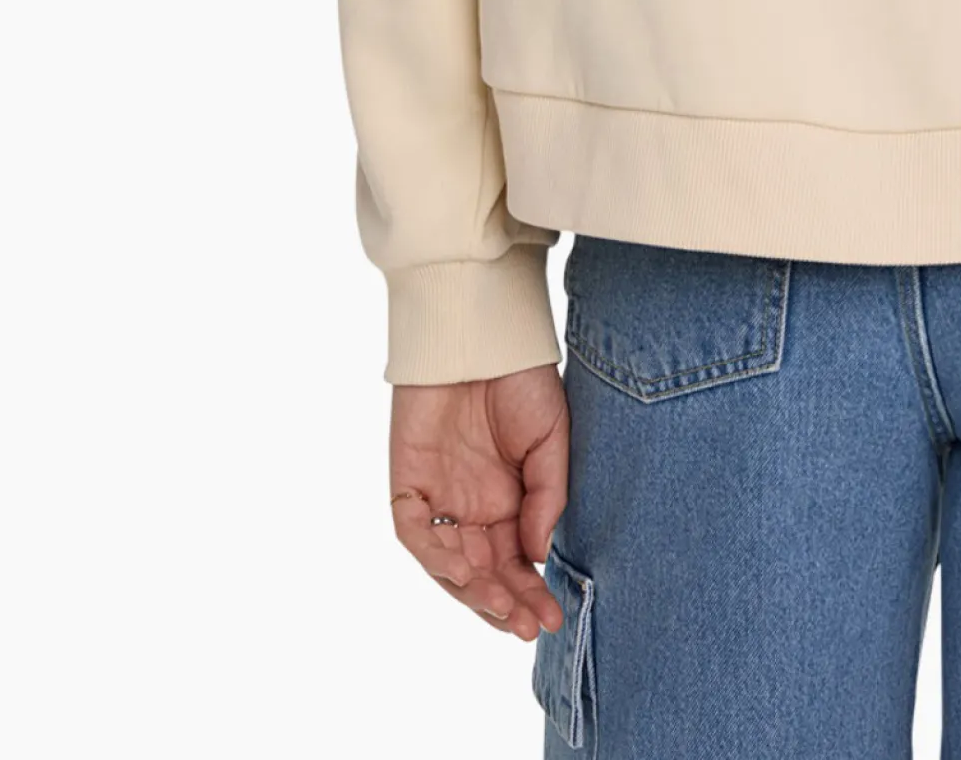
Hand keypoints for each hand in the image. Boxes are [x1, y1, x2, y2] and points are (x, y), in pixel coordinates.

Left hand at [388, 364, 570, 641]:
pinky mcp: (408, 483)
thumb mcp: (552, 439)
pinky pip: (415, 532)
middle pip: (480, 572)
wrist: (485, 335)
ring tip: (500, 606)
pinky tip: (462, 569)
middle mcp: (470, 507)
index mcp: (507, 501)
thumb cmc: (522, 380)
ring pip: (446, 563)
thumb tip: (539, 555)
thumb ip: (547, 497)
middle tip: (526, 625)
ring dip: (471, 590)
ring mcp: (438, 497)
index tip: (551, 617)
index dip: (530, 592)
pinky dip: (434, 555)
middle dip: (503, 603)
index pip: (514, 562)